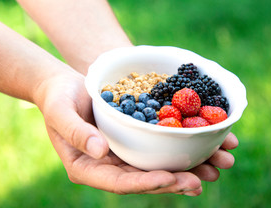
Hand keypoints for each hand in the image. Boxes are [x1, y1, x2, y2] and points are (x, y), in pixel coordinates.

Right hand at [35, 71, 237, 195]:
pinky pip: (157, 149)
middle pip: (143, 180)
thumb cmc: (58, 98)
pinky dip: (179, 150)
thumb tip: (100, 153)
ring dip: (184, 170)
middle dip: (172, 182)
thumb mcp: (60, 111)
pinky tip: (201, 149)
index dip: (145, 183)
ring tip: (212, 170)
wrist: (67, 86)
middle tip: (200, 181)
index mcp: (88, 167)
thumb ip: (76, 132)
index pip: (119, 182)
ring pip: (155, 167)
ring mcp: (123, 154)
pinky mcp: (134, 141)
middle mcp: (109, 165)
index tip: (169, 178)